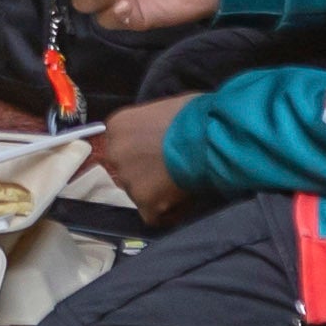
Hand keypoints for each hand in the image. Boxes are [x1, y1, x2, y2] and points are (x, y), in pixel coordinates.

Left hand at [86, 94, 194, 223]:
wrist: (209, 135)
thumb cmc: (195, 115)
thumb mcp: (164, 109)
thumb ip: (153, 125)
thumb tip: (162, 134)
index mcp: (118, 126)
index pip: (123, 146)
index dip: (145, 152)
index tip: (162, 153)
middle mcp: (115, 153)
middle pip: (129, 170)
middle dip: (148, 174)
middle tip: (173, 171)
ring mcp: (129, 179)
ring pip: (141, 194)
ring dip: (160, 193)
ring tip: (185, 183)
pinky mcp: (145, 203)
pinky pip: (155, 216)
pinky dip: (171, 212)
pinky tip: (187, 199)